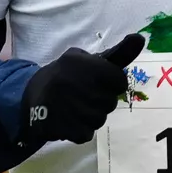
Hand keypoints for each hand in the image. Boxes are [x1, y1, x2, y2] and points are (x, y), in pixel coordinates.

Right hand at [19, 33, 146, 145]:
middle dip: (100, 100)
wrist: (30, 96)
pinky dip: (80, 129)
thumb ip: (117, 54)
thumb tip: (140, 39)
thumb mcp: (87, 59)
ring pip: (99, 119)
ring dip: (90, 116)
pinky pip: (87, 134)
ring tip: (74, 107)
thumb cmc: (65, 75)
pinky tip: (68, 119)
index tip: (97, 82)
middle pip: (110, 102)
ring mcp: (70, 107)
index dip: (111, 83)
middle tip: (82, 95)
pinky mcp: (64, 127)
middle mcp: (76, 84)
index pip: (119, 81)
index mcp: (84, 63)